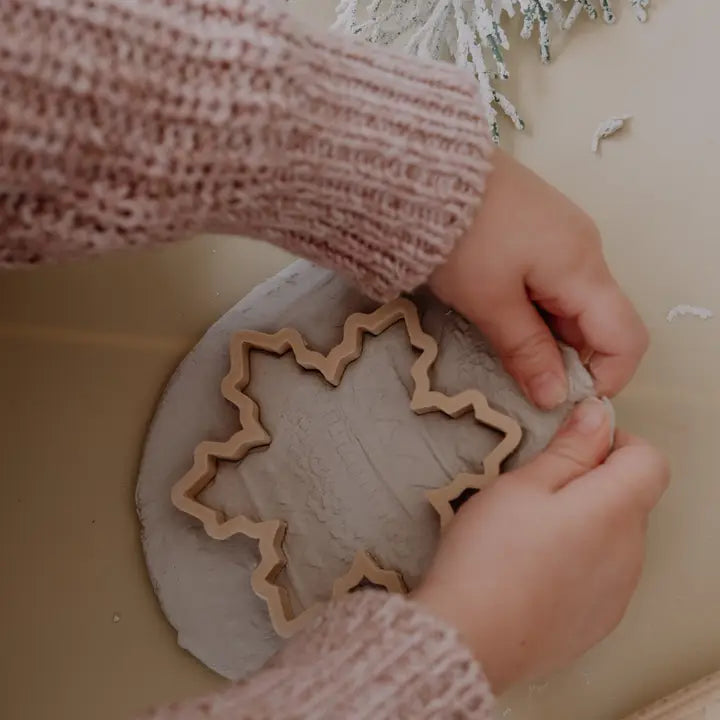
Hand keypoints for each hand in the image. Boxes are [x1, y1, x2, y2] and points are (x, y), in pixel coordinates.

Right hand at [413, 398, 668, 691]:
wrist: (472, 637)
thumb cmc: (491, 555)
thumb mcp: (523, 484)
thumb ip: (570, 449)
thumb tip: (598, 416)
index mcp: (616, 510)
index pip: (649, 460)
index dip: (615, 444)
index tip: (575, 448)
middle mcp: (630, 552)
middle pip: (629, 499)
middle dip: (591, 483)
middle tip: (535, 490)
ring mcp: (617, 591)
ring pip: (613, 536)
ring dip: (583, 523)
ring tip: (527, 534)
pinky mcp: (598, 620)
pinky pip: (600, 574)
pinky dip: (577, 561)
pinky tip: (532, 568)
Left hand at [429, 150, 647, 409]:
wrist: (426, 169)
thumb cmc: (459, 237)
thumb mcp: (489, 302)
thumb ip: (526, 350)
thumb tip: (555, 397)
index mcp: (583, 266)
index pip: (626, 337)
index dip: (605, 377)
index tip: (562, 398)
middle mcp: (585, 248)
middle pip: (599, 320)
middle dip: (568, 356)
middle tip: (520, 372)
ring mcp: (561, 234)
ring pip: (572, 302)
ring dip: (546, 331)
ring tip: (501, 338)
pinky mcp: (537, 227)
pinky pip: (551, 279)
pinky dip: (534, 305)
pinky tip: (498, 308)